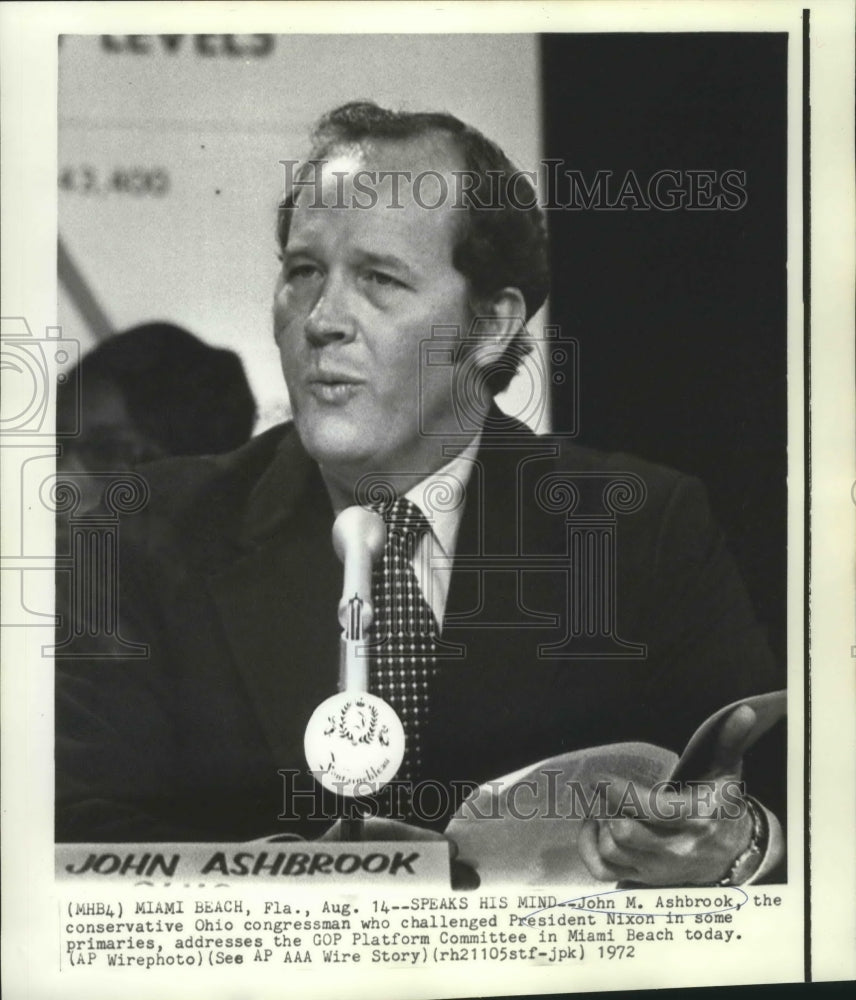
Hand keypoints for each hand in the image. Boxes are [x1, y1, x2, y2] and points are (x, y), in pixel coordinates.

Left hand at [577, 705, 758, 884]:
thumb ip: (730, 740)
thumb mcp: (728, 772)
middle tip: (601, 788)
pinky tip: (592, 826)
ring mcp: (658, 867)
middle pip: (627, 834)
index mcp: (697, 819)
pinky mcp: (644, 878)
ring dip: (599, 826)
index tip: (603, 778)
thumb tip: (744, 711)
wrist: (731, 853)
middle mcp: (677, 848)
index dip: (623, 795)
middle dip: (608, 807)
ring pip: (613, 851)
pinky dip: (588, 849)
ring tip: (601, 805)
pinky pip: (604, 871)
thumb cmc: (721, 804)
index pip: (655, 812)